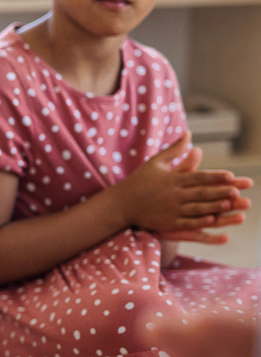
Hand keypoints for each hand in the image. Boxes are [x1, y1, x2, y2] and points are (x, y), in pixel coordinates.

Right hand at [118, 137, 251, 241]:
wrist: (120, 203)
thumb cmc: (139, 181)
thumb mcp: (155, 162)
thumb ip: (175, 149)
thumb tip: (188, 133)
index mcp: (172, 179)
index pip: (198, 177)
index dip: (215, 177)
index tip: (231, 176)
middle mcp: (172, 194)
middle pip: (200, 193)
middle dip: (219, 192)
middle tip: (237, 191)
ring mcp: (170, 209)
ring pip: (196, 208)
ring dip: (214, 207)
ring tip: (230, 205)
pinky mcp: (166, 223)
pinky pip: (186, 223)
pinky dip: (199, 222)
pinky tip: (212, 220)